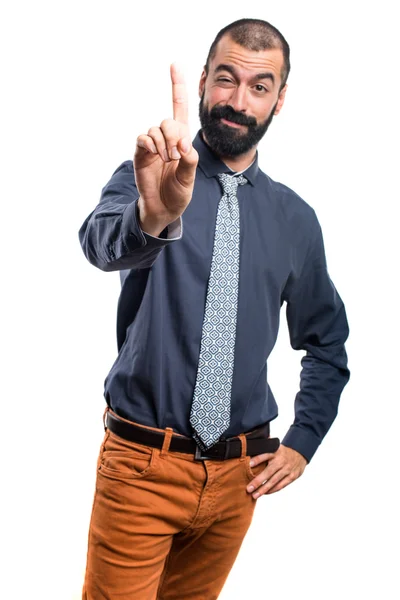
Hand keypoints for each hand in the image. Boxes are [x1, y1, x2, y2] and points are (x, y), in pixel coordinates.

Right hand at [134, 63, 198, 235]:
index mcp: (181, 139)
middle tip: (176, 156)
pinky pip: (142, 138)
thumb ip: (189, 158)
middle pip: (169, 120)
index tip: (174, 64)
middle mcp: (166, 138)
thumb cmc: (178, 192)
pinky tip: (155, 155)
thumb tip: (183, 143)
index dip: (177, 86)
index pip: (179, 107)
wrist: (163, 208)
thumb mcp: (190, 176)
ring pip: (156, 129)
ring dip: (164, 144)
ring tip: (168, 161)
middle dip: (174, 136)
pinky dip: (150, 145)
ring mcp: (152, 145)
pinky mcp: (140, 153)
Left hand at [246, 444, 307, 497]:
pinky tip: (265, 493)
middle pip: (268, 472)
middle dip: (258, 481)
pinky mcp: (292, 476)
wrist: (300, 453)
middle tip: (249, 489)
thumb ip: (264, 449)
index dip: (257, 459)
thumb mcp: (274, 446)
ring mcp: (287, 469)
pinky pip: (281, 485)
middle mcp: (281, 461)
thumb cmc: (282, 452)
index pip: (265, 455)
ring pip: (274, 481)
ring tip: (255, 495)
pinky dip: (272, 490)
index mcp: (275, 452)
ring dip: (264, 489)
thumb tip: (250, 449)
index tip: (249, 464)